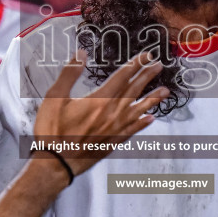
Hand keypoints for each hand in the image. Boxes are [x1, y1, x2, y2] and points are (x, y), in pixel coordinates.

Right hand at [32, 50, 168, 175]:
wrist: (56, 163)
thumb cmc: (52, 130)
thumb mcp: (54, 97)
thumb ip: (69, 73)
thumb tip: (81, 54)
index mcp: (99, 99)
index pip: (122, 76)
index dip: (136, 64)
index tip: (147, 56)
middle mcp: (111, 113)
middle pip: (133, 90)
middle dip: (147, 76)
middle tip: (159, 66)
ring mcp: (114, 129)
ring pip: (138, 110)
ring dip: (152, 99)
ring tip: (165, 91)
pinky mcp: (113, 142)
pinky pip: (133, 130)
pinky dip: (143, 123)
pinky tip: (151, 119)